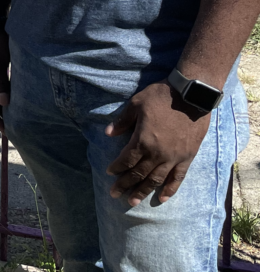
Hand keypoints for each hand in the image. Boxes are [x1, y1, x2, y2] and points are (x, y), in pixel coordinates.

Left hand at [105, 80, 210, 205]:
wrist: (191, 96)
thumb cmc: (160, 97)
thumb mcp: (136, 104)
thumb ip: (123, 121)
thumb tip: (108, 133)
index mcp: (143, 140)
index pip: (127, 160)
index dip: (117, 168)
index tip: (109, 173)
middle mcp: (157, 153)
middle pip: (139, 173)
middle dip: (125, 185)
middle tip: (115, 195)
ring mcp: (173, 158)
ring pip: (156, 180)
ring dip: (143, 191)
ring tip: (133, 202)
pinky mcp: (187, 157)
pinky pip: (178, 178)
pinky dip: (170, 189)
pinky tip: (162, 198)